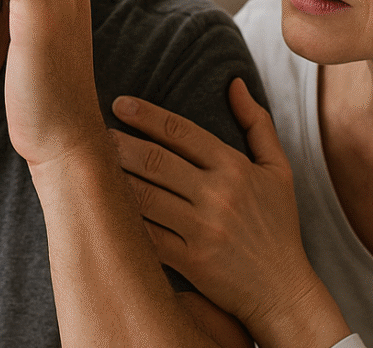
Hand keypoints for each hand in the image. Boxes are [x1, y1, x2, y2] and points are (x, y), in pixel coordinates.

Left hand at [112, 79, 315, 330]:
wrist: (283, 291)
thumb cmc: (278, 227)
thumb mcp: (278, 170)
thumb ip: (257, 123)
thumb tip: (234, 82)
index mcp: (235, 168)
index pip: (183, 132)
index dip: (147, 115)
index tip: (120, 104)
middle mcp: (218, 195)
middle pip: (156, 161)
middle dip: (119, 144)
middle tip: (92, 132)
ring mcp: (203, 229)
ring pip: (145, 196)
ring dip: (114, 178)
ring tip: (89, 164)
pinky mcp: (190, 261)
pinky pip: (147, 235)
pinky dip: (123, 220)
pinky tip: (101, 207)